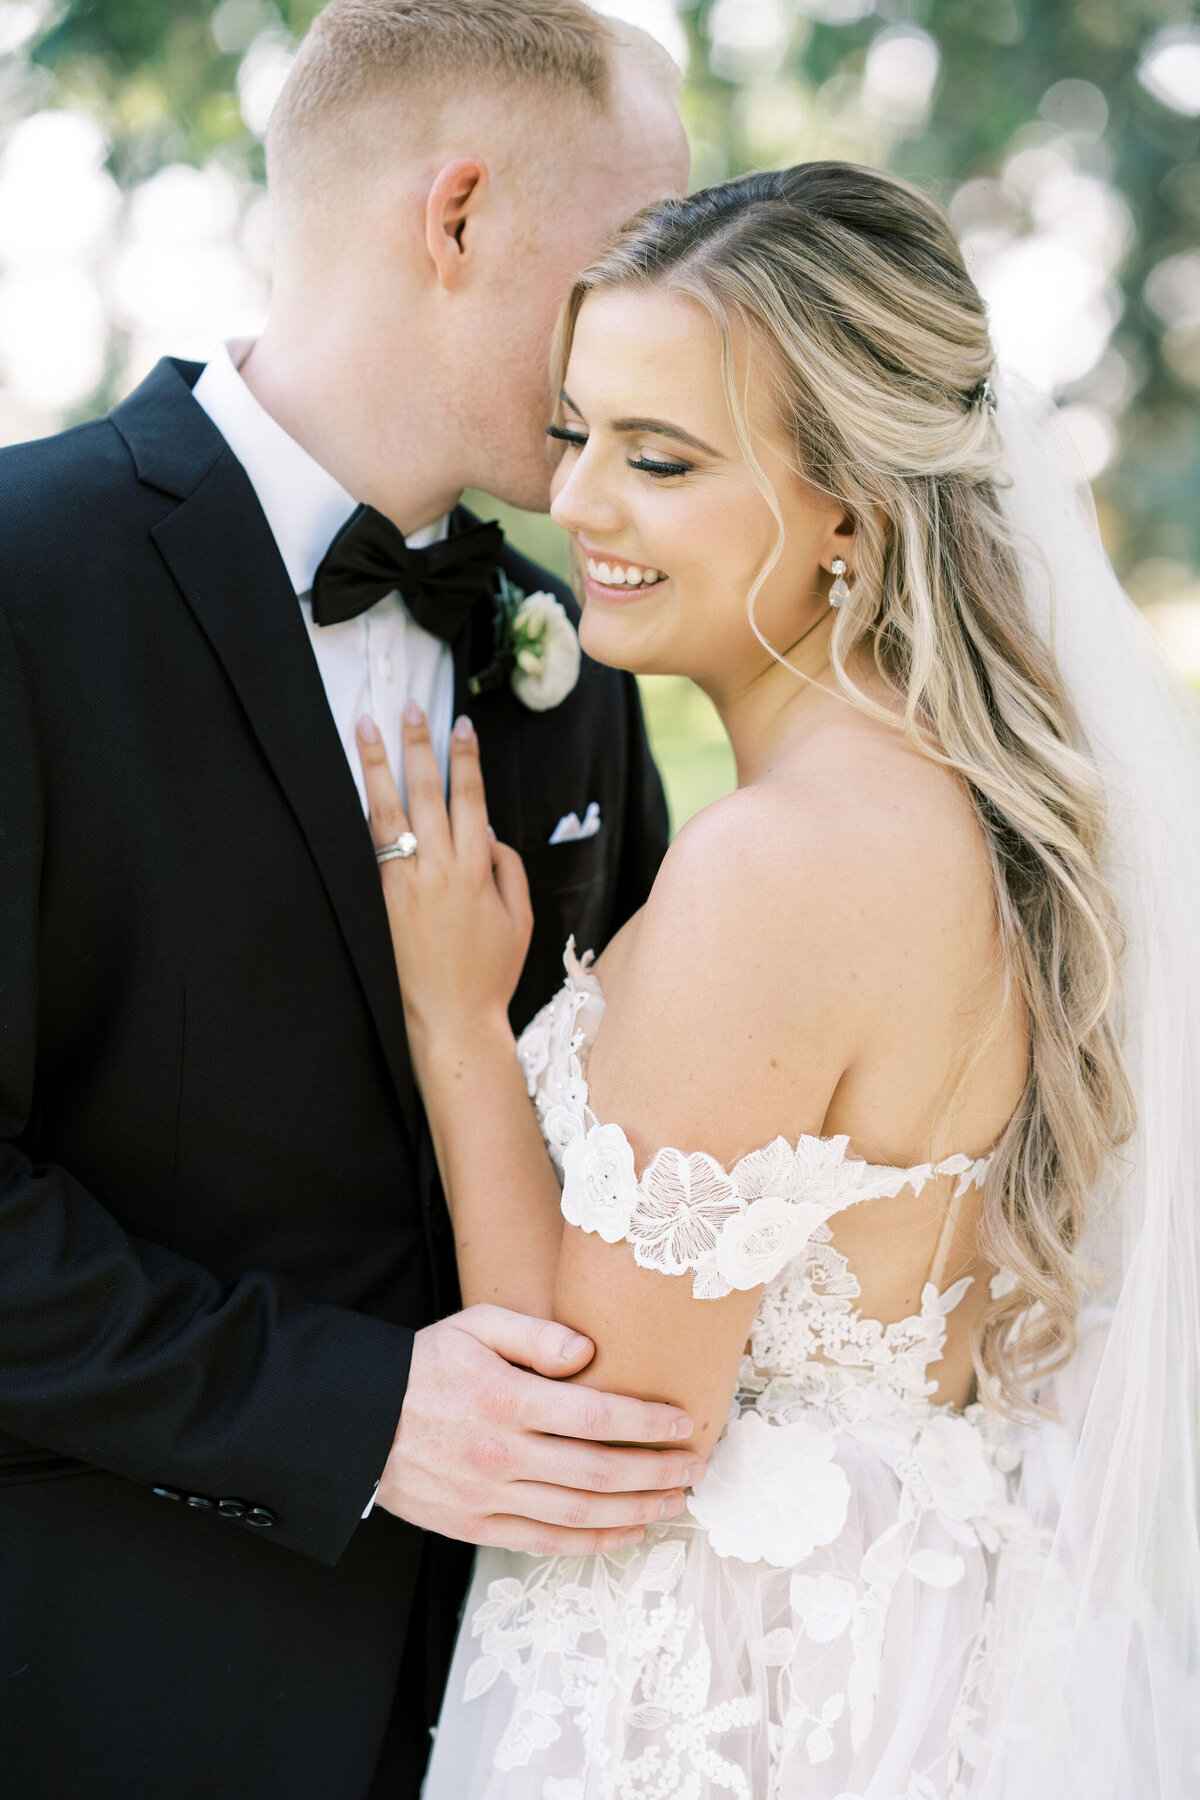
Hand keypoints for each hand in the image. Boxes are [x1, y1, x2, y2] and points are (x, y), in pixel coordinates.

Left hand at [356, 705, 531, 1046]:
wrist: (452, 1019)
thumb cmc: (491, 973)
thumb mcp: (520, 920)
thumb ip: (508, 869)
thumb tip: (488, 832)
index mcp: (478, 871)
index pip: (470, 799)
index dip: (466, 759)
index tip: (461, 725)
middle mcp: (440, 870)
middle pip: (426, 793)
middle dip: (418, 745)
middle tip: (409, 707)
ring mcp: (407, 885)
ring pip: (389, 812)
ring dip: (378, 765)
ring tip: (366, 727)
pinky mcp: (382, 902)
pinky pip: (372, 848)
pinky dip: (365, 813)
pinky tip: (356, 787)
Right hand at [375, 1305, 705, 1554]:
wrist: (354, 1419)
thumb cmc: (422, 1364)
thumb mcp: (475, 1325)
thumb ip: (536, 1333)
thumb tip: (590, 1351)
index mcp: (506, 1399)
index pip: (597, 1418)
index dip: (648, 1424)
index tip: (685, 1424)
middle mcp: (502, 1453)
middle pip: (599, 1472)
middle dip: (656, 1472)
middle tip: (696, 1466)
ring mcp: (488, 1496)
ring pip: (579, 1515)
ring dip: (636, 1511)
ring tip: (675, 1502)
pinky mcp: (474, 1525)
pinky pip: (545, 1542)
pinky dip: (592, 1543)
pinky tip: (627, 1533)